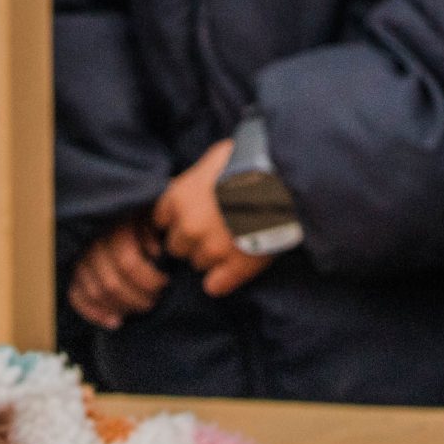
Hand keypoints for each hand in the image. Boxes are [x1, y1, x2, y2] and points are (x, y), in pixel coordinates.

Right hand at [68, 218, 166, 329]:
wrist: (128, 226)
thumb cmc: (149, 227)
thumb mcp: (157, 224)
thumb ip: (157, 235)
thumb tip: (156, 253)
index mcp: (116, 228)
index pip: (128, 263)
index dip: (149, 280)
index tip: (165, 282)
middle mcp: (94, 243)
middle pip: (111, 283)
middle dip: (138, 298)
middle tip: (155, 299)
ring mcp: (81, 259)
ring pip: (95, 293)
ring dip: (122, 307)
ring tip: (142, 307)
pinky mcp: (74, 274)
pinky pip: (76, 297)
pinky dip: (95, 314)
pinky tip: (116, 321)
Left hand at [152, 139, 273, 296]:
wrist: (281, 177)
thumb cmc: (251, 158)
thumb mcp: (216, 157)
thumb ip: (200, 176)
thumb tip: (199, 181)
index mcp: (179, 198)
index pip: (162, 220)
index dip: (179, 219)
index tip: (192, 216)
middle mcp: (188, 227)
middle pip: (177, 246)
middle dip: (193, 240)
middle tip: (216, 229)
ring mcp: (211, 249)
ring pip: (198, 263)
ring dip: (211, 256)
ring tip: (233, 242)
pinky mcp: (235, 267)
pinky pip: (215, 286)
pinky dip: (222, 280)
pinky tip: (231, 271)